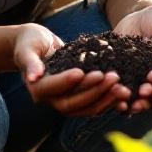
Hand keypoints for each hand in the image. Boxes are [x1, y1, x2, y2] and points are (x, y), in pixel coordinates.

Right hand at [13, 23, 130, 116]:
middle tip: (112, 76)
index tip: (83, 71)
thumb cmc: (30, 42)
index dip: (67, 82)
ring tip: (124, 88)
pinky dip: (109, 101)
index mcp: (38, 88)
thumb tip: (33, 77)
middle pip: (73, 103)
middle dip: (94, 91)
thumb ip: (30, 61)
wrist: (37, 46)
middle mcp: (51, 100)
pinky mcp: (78, 99)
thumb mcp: (27, 47)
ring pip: (87, 108)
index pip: (53, 88)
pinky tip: (125, 95)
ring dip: (106, 99)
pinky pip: (95, 105)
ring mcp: (66, 102)